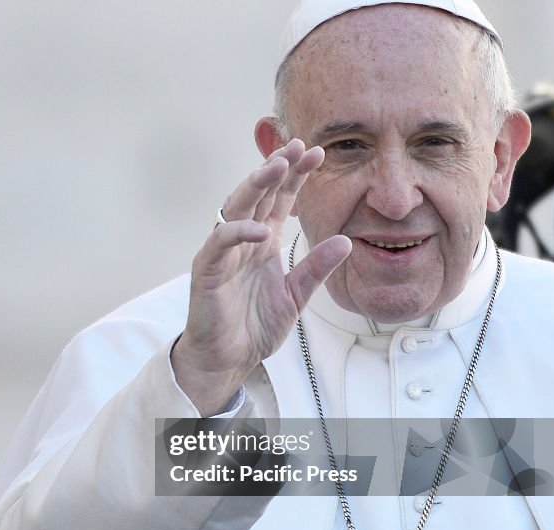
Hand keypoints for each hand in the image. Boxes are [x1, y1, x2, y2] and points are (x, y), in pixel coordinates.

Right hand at [172, 139, 351, 415]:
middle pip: (259, 194)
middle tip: (298, 146)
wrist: (227, 359)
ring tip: (276, 167)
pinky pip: (220, 243)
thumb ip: (317, 269)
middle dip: (277, 169)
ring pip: (235, 208)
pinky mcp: (206, 270)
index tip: (318, 153)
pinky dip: (238, 232)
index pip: (280, 200)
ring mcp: (222, 253)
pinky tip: (261, 228)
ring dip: (255, 186)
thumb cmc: (253, 328)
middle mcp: (242, 241)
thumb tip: (347, 241)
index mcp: (262, 243)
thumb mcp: (296, 296)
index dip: (296, 176)